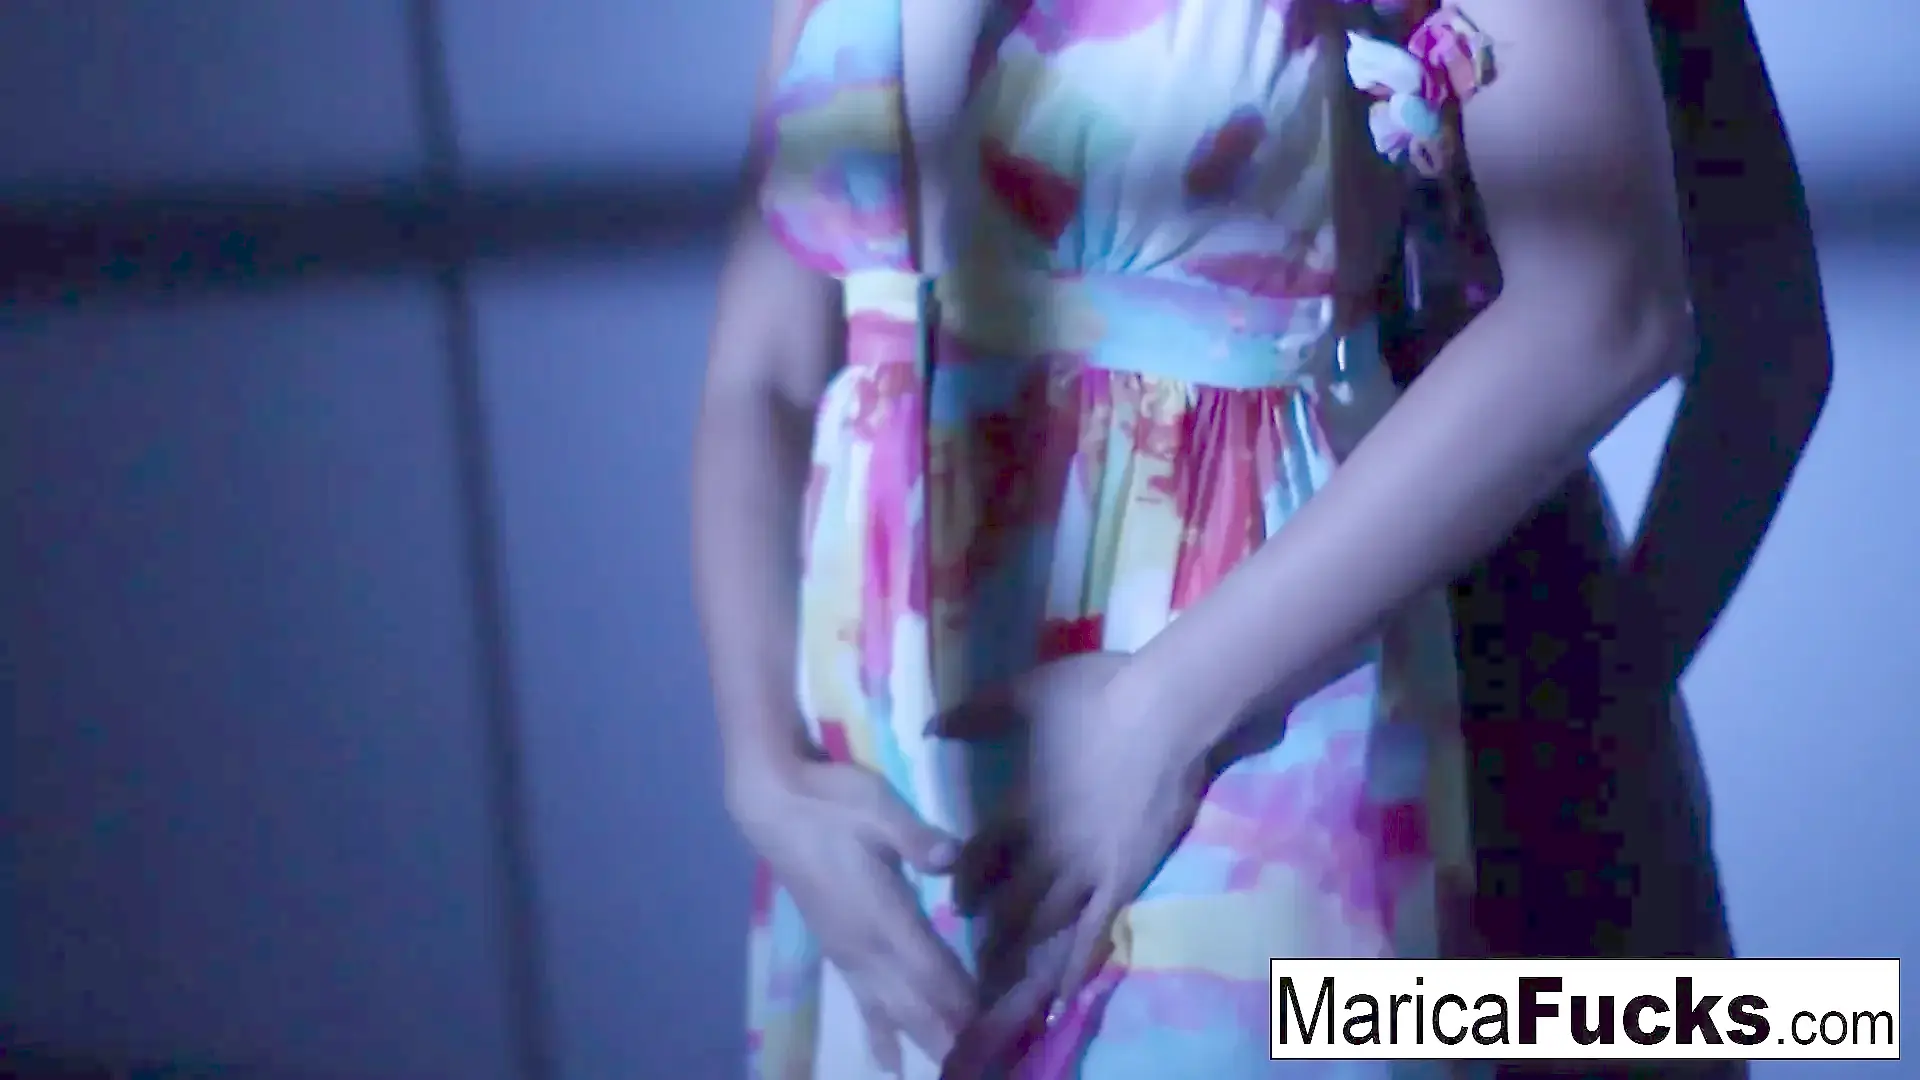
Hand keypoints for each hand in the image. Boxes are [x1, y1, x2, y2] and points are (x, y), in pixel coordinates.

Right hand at [732, 757, 974, 1070]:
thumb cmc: (831, 800)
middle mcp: (866, 947)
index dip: (966, 1007)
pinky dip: (882, 1036)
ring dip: (926, 1042)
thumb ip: (914, 835)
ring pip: (893, 1013)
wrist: (773, 805)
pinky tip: (891, 1062)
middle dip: (953, 1039)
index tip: (1001, 1035)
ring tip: (954, 1071)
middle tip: (989, 1063)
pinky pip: (866, 1006)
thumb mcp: (877, 805)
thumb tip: (949, 855)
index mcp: (883, 915)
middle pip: (918, 1007)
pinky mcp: (838, 951)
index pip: (934, 974)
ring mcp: (849, 954)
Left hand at [926, 652, 1212, 1076]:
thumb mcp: (1026, 694)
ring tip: (1005, 986)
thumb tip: (927, 727)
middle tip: (977, 957)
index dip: (965, 884)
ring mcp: (1088, 868)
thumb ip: (976, 714)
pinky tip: (1061, 994)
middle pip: (1008, 903)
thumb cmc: (1098, 697)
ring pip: (1045, 925)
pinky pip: (1097, 931)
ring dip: (1023, 955)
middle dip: (990, 933)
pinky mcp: (1127, 877)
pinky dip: (1076, 964)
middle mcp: (1046, 848)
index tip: (958, 903)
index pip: (977, 860)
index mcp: (1019, 808)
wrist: (1169, 711)